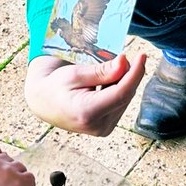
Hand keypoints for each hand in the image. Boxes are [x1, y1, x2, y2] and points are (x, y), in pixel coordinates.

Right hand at [25, 52, 147, 135]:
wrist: (43, 102)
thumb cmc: (55, 85)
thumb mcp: (76, 73)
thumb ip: (102, 71)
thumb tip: (125, 62)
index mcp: (87, 112)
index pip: (122, 93)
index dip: (135, 73)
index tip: (142, 55)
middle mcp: (97, 126)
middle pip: (125, 95)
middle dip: (128, 75)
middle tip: (122, 57)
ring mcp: (103, 130)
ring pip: (125, 99)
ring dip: (123, 82)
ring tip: (105, 72)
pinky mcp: (105, 128)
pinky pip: (120, 104)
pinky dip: (118, 89)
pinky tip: (105, 83)